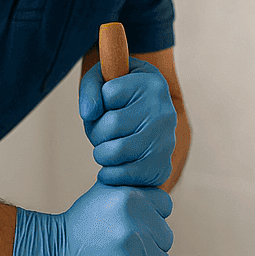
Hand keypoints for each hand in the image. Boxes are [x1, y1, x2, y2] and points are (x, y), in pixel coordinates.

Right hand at [9, 182, 172, 255]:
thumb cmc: (78, 228)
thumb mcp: (105, 194)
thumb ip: (136, 194)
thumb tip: (161, 202)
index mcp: (130, 199)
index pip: (164, 208)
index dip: (149, 218)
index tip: (131, 226)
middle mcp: (134, 226)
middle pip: (165, 239)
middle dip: (148, 245)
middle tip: (121, 249)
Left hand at [78, 57, 176, 187]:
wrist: (149, 125)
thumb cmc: (122, 101)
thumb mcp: (105, 80)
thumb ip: (91, 89)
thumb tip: (89, 113)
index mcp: (152, 84)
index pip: (109, 93)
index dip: (99, 101)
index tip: (108, 104)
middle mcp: (164, 111)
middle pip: (111, 124)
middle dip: (96, 130)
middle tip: (102, 132)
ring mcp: (165, 141)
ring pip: (115, 151)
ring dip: (100, 153)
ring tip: (106, 148)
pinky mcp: (161, 167)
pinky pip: (123, 174)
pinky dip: (108, 173)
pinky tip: (112, 165)